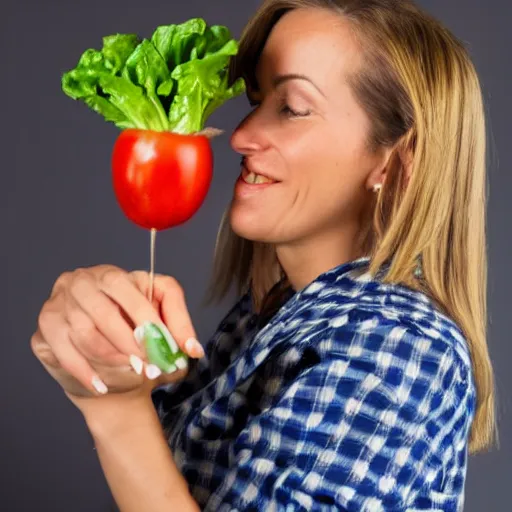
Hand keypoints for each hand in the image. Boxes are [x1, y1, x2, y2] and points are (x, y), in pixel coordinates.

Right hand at [30, 265, 203, 409]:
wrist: (108, 374)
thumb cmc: (136, 346)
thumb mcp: (162, 336)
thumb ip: (178, 334)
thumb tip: (192, 349)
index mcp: (119, 276)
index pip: (138, 288)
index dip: (157, 319)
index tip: (178, 348)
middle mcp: (86, 281)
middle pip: (108, 310)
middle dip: (133, 342)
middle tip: (151, 366)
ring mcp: (61, 300)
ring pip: (85, 330)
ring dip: (112, 357)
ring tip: (131, 372)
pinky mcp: (46, 325)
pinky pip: (64, 348)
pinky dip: (85, 370)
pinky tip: (100, 385)